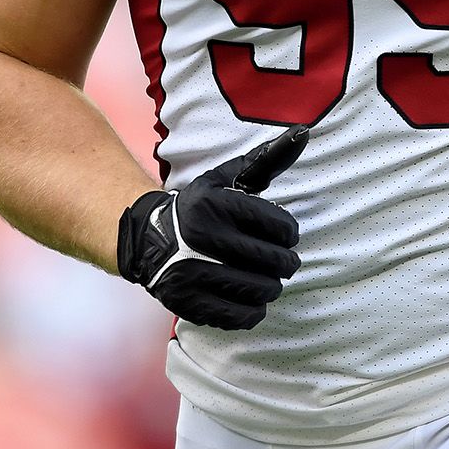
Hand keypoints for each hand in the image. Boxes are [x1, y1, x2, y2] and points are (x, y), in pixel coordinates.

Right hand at [118, 126, 308, 328]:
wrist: (145, 239)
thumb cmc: (198, 207)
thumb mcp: (223, 179)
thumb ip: (264, 161)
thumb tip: (303, 133)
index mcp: (214, 204)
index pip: (276, 224)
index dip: (289, 233)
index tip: (286, 235)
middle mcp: (202, 237)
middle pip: (272, 260)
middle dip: (286, 262)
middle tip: (284, 261)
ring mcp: (193, 272)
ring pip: (260, 289)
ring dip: (271, 286)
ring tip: (268, 279)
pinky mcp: (188, 302)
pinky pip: (240, 315)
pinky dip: (253, 310)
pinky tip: (251, 299)